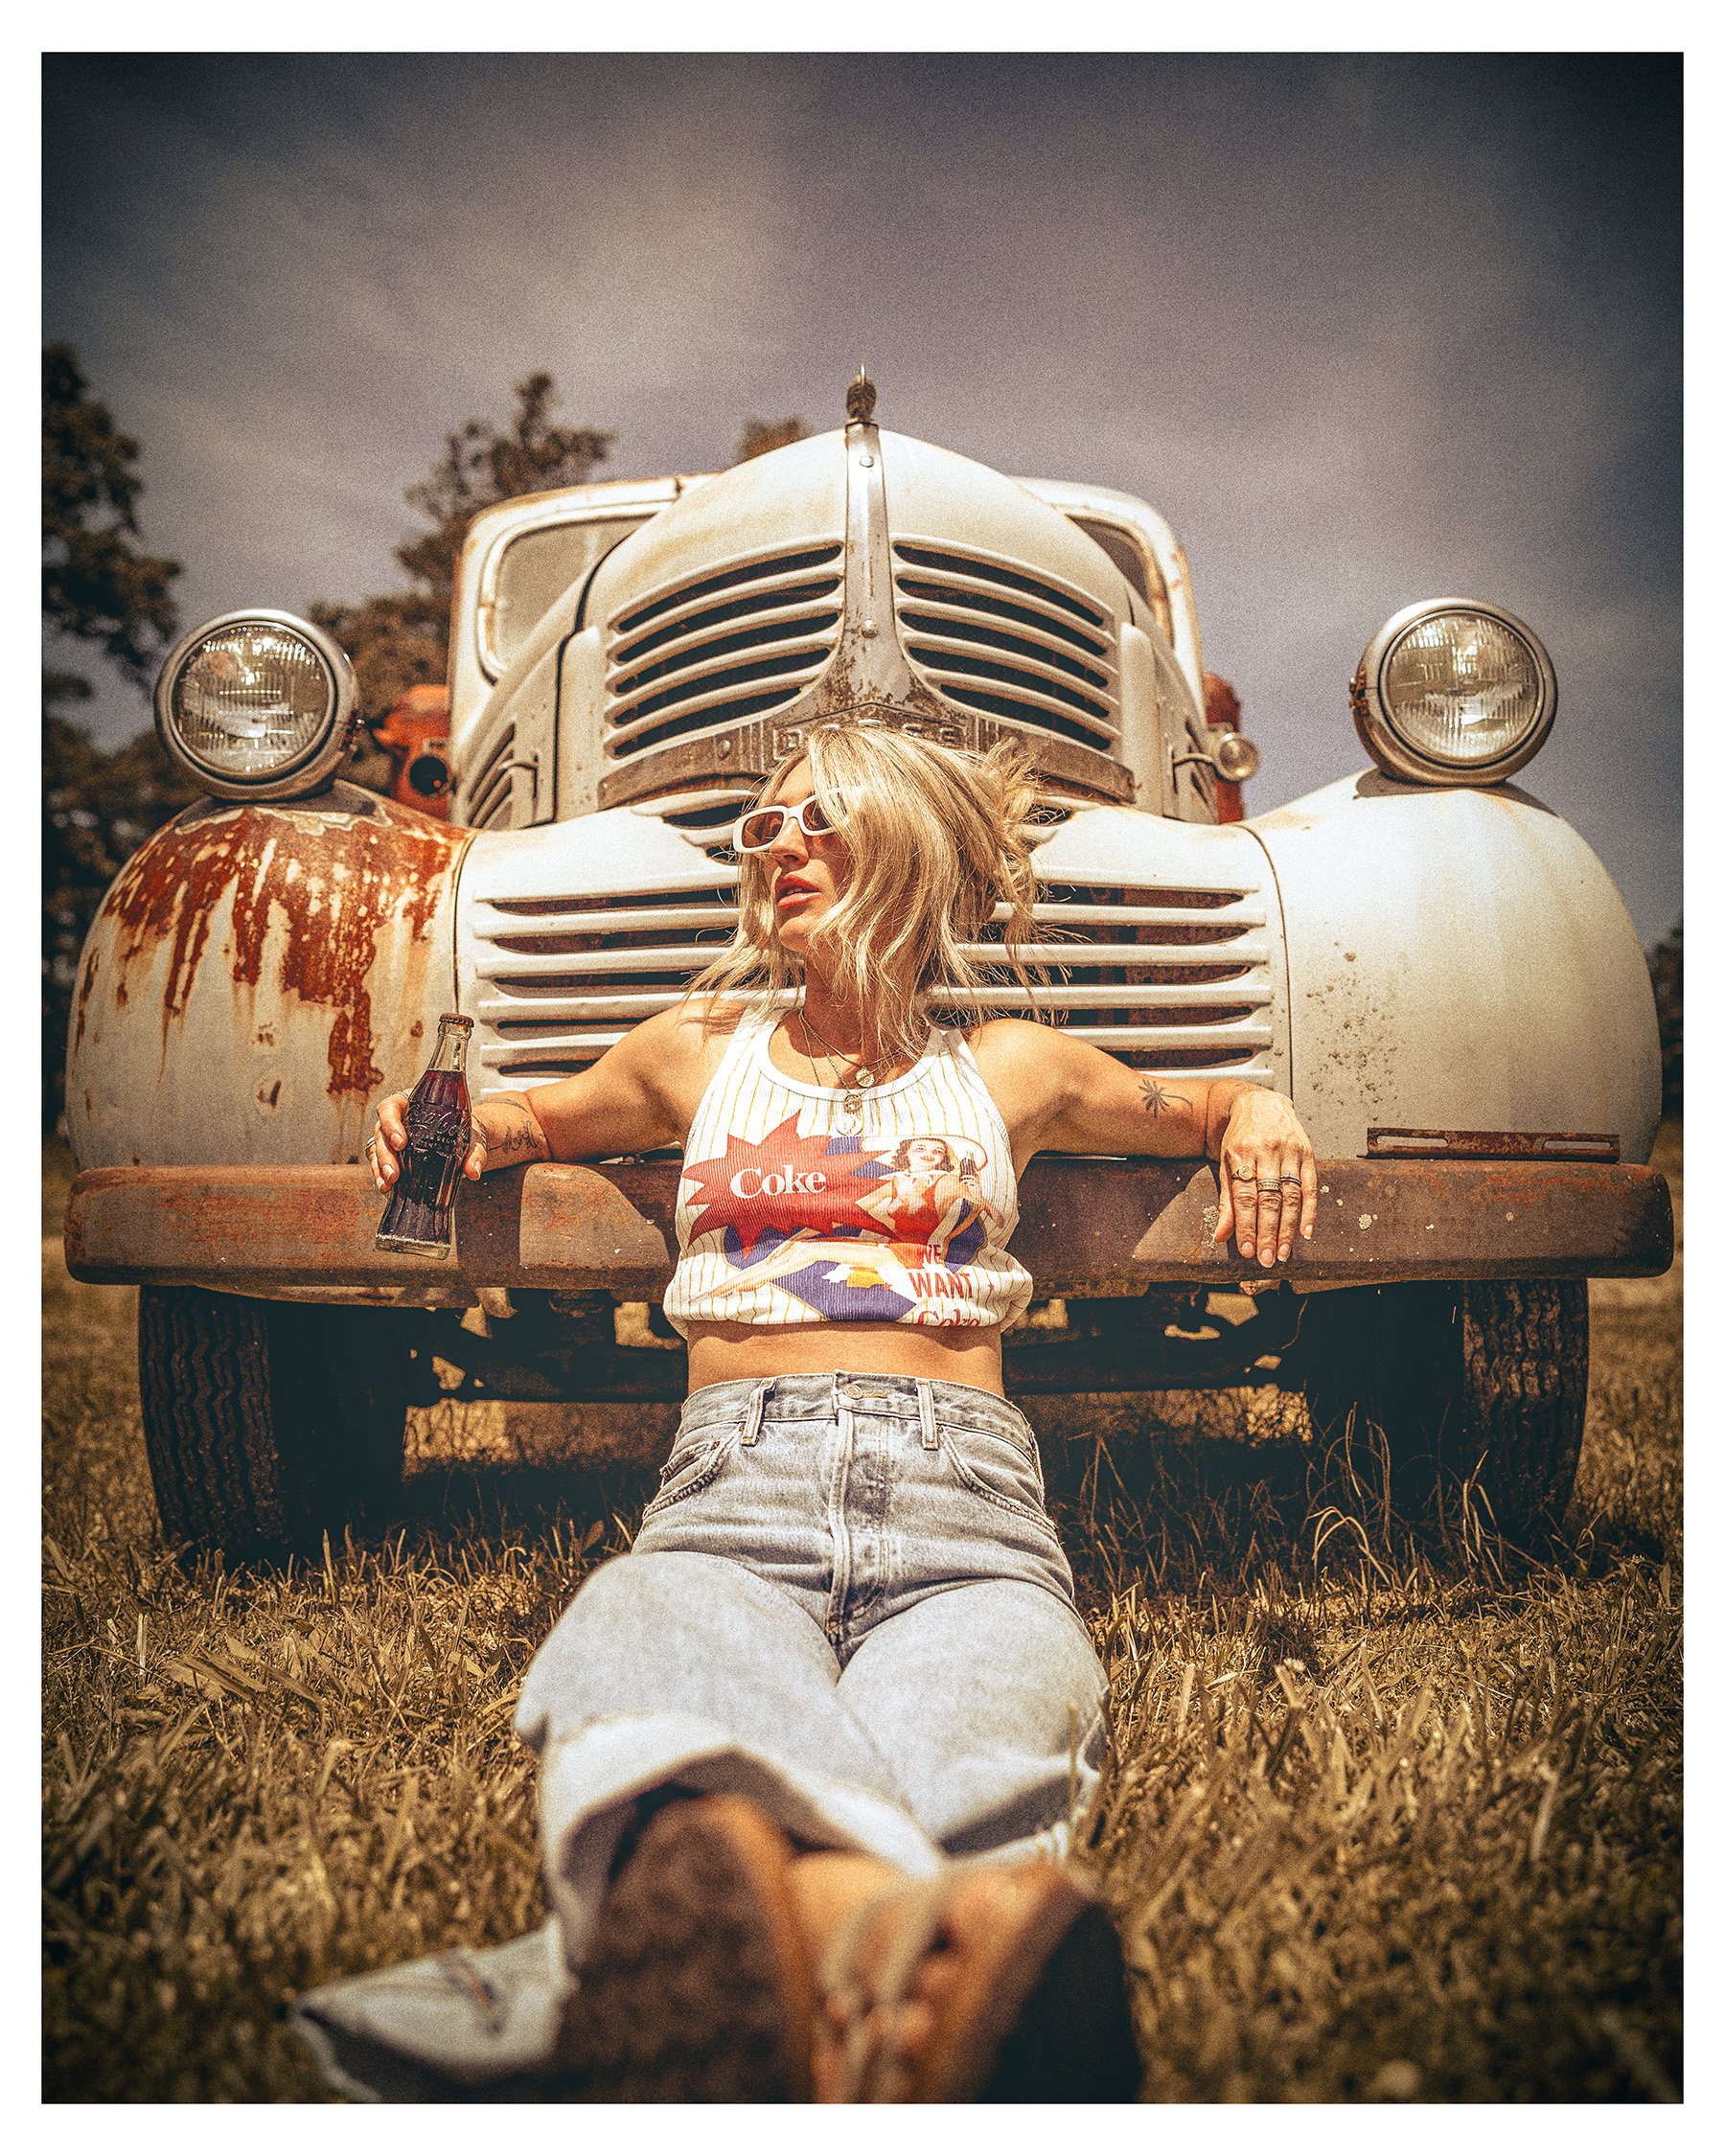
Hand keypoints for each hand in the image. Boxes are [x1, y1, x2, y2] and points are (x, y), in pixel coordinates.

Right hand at [365, 1096, 488, 1190]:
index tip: (401, 1142)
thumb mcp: (472, 1137)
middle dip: (385, 1154)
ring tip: (388, 1184)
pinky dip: (381, 1177)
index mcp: (411, 1103)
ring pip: (376, 1149)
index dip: (391, 1123)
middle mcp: (396, 1119)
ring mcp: (391, 1137)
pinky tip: (386, 1189)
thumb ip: (475, 1152)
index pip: (391, 1107)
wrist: (465, 1141)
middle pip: (380, 1132)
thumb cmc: (465, 1130)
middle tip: (394, 1173)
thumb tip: (473, 1172)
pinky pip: (379, 1164)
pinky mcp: (391, 1155)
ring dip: (379, 1168)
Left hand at [1212, 1089, 1316, 1270]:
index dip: (1246, 1225)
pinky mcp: (1308, 1153)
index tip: (1247, 1250)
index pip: (1245, 1197)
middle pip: (1269, 1199)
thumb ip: (1227, 1200)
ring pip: (1291, 1196)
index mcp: (1242, 1154)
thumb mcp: (1226, 1164)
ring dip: (1289, 1228)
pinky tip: (1306, 1233)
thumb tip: (1221, 1236)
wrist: (1260, 1103)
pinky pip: (1311, 1186)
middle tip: (1268, 1259)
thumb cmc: (1240, 1138)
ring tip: (1284, 1253)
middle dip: (1269, 1232)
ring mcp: (1290, 1152)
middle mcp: (1267, 1152)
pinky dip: (1310, 1211)